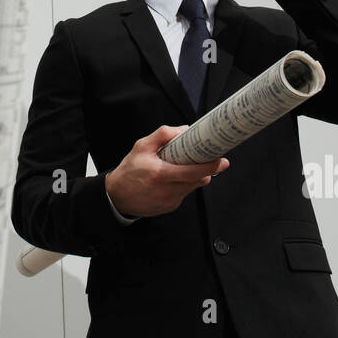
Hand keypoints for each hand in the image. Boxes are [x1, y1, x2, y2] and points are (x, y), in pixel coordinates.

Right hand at [105, 124, 229, 217]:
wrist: (116, 196)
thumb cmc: (129, 170)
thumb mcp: (141, 146)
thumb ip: (163, 135)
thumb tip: (184, 130)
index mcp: (160, 174)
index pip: (193, 172)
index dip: (210, 166)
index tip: (221, 159)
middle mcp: (167, 190)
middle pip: (198, 180)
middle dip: (208, 169)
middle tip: (213, 160)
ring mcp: (169, 201)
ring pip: (193, 187)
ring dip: (194, 177)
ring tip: (186, 167)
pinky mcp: (169, 207)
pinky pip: (184, 194)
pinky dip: (183, 185)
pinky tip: (174, 179)